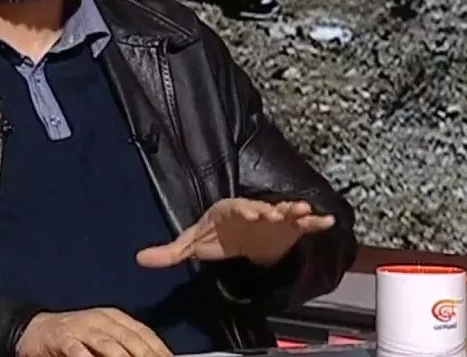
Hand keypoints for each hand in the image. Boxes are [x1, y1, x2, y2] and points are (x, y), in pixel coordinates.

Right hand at [15, 308, 172, 356]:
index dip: (160, 350)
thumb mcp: (103, 338)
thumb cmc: (75, 337)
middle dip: (146, 356)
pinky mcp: (63, 338)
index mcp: (115, 318)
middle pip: (131, 340)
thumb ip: (125, 347)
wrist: (35, 330)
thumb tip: (155, 355)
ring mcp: (82, 328)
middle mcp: (101, 320)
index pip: (144, 334)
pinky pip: (79, 351)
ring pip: (109, 346)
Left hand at [135, 198, 334, 268]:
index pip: (236, 208)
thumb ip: (169, 252)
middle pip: (263, 207)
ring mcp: (272, 218)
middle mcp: (252, 211)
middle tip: (282, 210)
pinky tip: (327, 221)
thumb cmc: (215, 236)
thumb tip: (139, 259)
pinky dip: (315, 221)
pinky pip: (303, 224)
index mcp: (228, 211)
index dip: (243, 209)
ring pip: (284, 212)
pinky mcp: (287, 228)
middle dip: (272, 209)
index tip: (250, 212)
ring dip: (295, 210)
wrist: (238, 237)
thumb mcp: (192, 244)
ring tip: (307, 211)